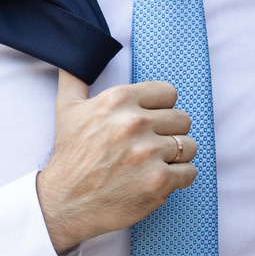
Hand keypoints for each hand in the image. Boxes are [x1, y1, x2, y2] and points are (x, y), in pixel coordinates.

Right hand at [36, 70, 194, 255]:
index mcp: (118, 100)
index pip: (169, 93)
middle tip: (149, 147)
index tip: (148, 124)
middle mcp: (135, 122)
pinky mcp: (159, 181)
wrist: (65, 202)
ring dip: (176, 157)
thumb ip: (74, 78)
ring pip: (189, 145)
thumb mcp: (67, 109)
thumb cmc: (69, 155)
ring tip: (153, 164)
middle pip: (182, 119)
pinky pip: (190, 172)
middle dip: (169, 133)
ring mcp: (148, 153)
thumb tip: (74, 53)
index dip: (160, 109)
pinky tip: (155, 180)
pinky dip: (177, 179)